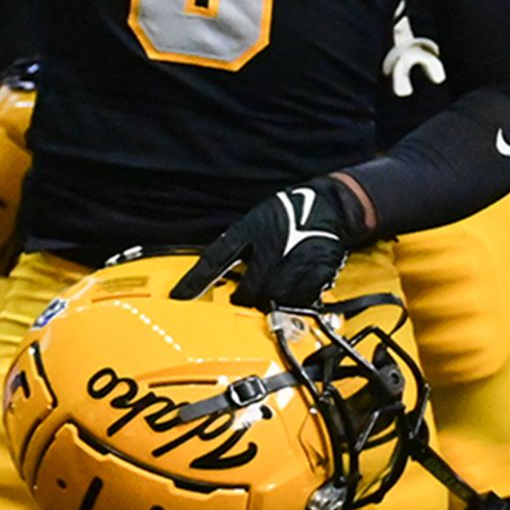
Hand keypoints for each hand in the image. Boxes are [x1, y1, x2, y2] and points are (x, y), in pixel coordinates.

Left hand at [172, 180, 367, 310]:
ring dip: (269, 303)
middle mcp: (273, 245)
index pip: (215, 259)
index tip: (178, 298)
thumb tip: (213, 273)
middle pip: (251, 289)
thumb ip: (236, 246)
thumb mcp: (255, 221)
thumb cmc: (288, 213)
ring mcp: (297, 259)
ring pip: (276, 297)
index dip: (194, 281)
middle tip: (242, 299)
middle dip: (244, 299)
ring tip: (267, 299)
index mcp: (250, 229)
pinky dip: (294, 303)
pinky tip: (291, 297)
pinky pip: (303, 298)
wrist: (331, 206)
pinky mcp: (320, 269)